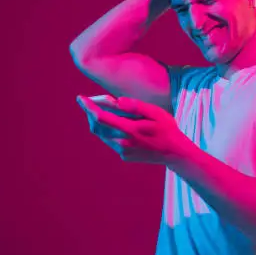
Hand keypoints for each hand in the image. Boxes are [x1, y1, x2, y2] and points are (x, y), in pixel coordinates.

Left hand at [76, 95, 193, 164]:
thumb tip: (117, 101)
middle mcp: (123, 143)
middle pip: (96, 127)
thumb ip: (136, 106)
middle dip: (90, 113)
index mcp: (130, 130)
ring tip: (104, 110)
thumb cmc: (167, 129)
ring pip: (101, 135)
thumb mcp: (156, 112)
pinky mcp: (124, 156)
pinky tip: (118, 124)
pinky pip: (110, 141)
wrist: (175, 153)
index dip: (88, 107)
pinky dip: (108, 130)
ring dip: (98, 122)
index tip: (80, 98)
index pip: (100, 117)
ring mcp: (123, 151)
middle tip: (92, 101)